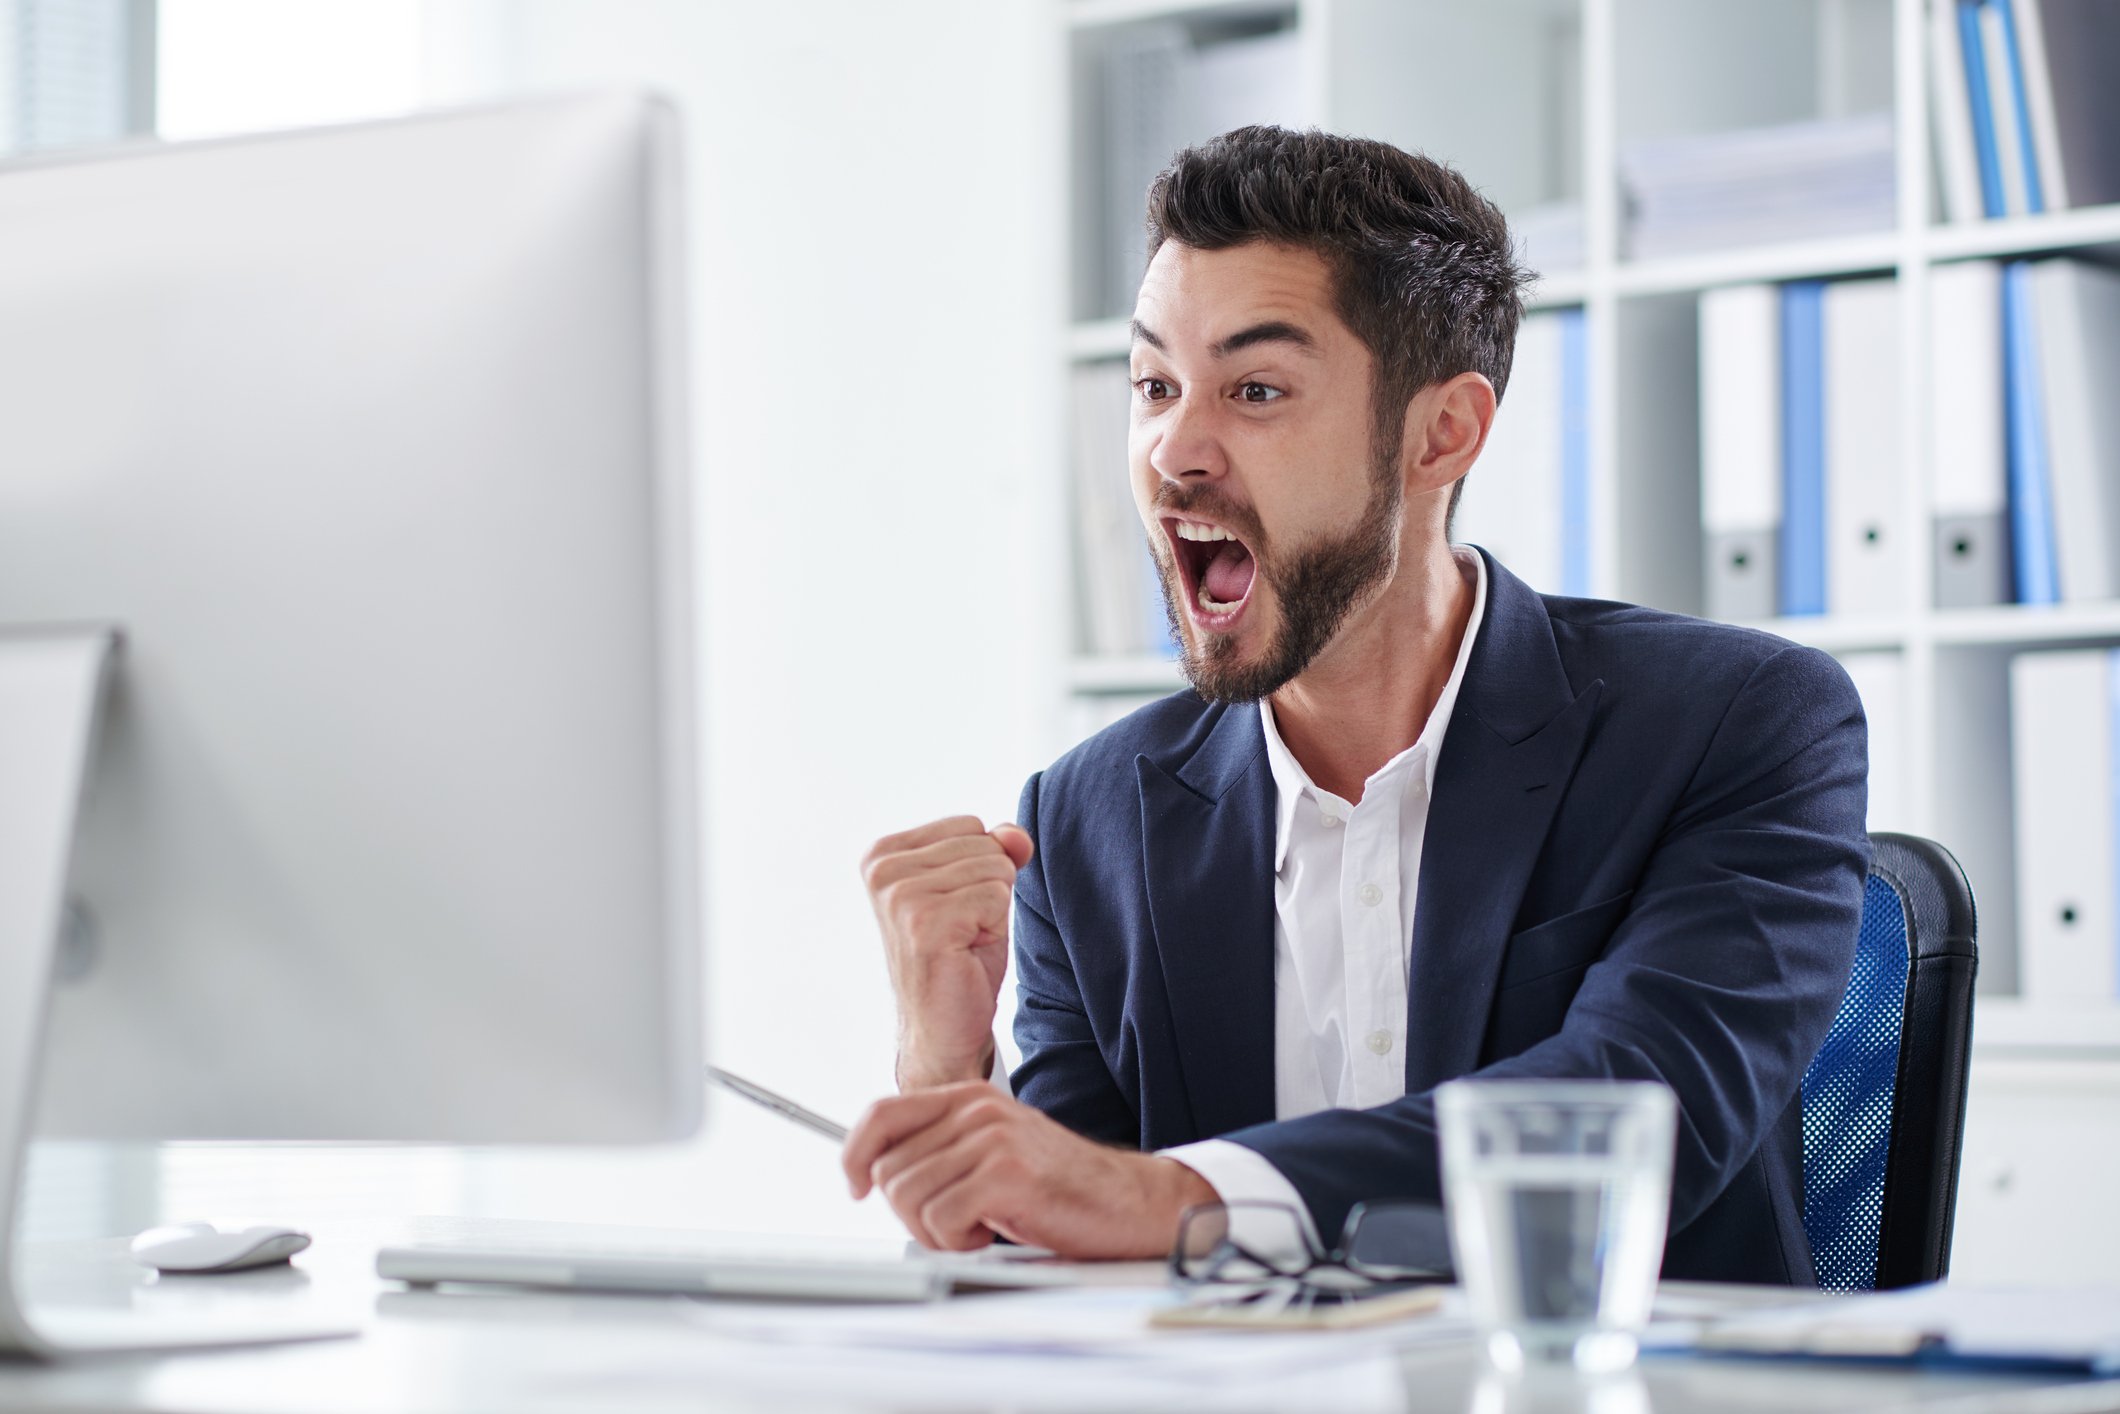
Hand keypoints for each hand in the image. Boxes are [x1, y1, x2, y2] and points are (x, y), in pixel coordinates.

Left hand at [841, 1082, 1217, 1257]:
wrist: (1131, 1202)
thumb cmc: (1061, 1188)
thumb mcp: (994, 1153)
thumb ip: (944, 1150)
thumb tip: (876, 1175)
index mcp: (968, 1098)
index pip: (881, 1115)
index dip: (854, 1156)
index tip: (854, 1187)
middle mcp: (976, 1110)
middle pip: (889, 1170)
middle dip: (911, 1212)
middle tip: (956, 1222)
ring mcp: (991, 1138)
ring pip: (909, 1198)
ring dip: (938, 1231)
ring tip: (981, 1226)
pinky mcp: (1006, 1173)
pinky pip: (940, 1220)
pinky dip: (959, 1242)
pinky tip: (994, 1234)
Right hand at [862, 817, 1034, 1089]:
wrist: (942, 1030)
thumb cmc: (959, 958)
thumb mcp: (980, 888)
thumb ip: (999, 848)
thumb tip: (1018, 836)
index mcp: (882, 854)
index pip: (970, 824)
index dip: (980, 869)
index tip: (954, 909)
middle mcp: (882, 869)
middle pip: (984, 844)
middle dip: (988, 890)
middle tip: (960, 931)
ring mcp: (899, 895)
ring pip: (995, 868)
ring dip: (991, 912)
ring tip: (962, 942)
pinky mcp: (925, 922)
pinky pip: (997, 896)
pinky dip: (994, 928)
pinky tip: (965, 952)